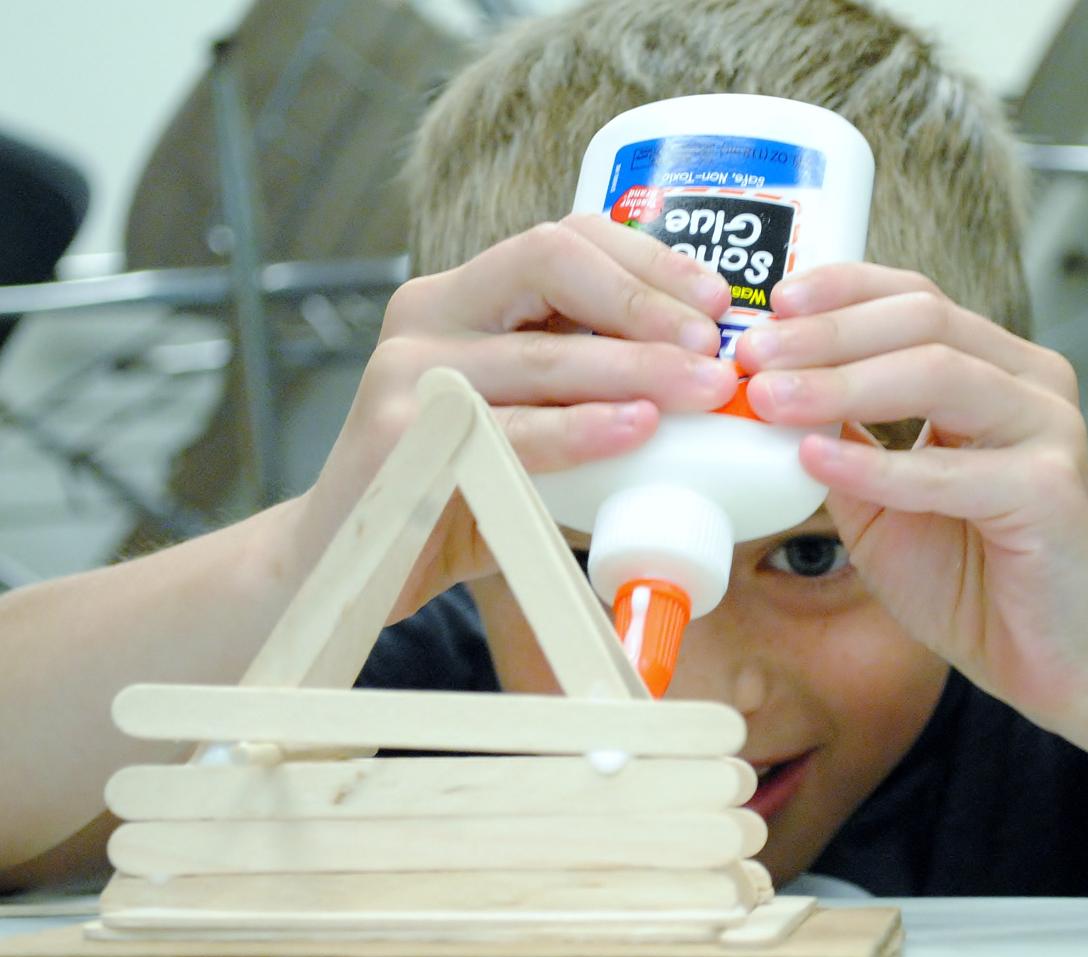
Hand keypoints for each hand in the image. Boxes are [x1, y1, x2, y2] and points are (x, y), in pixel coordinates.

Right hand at [300, 214, 737, 617]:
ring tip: (702, 391)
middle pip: (550, 264)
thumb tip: (712, 393)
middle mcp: (430, 313)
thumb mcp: (531, 423)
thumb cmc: (460, 492)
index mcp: (466, 296)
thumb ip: (593, 395)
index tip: (718, 302)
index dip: (648, 261)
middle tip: (716, 351)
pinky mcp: (399, 436)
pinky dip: (579, 430)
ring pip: (541, 353)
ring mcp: (408, 370)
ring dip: (635, 370)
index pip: (564, 240)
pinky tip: (634, 431)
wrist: (348, 563)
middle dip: (647, 305)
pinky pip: (509, 429)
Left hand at [735, 264, 1087, 723]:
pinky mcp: (1050, 491)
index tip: (767, 307)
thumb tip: (769, 391)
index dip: (839, 293)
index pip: (914, 299)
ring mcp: (1049, 430)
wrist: (1048, 659)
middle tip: (752, 354)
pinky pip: (947, 469)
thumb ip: (841, 440)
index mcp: (996, 369)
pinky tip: (816, 459)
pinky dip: (875, 465)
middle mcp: (1031, 384)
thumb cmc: (970, 576)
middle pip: (923, 320)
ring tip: (770, 399)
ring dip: (841, 383)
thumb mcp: (880, 497)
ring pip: (937, 374)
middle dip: (826, 334)